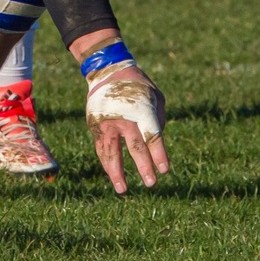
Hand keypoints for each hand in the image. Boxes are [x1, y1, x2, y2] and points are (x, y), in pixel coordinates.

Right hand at [85, 64, 169, 192]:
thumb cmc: (137, 86)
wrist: (107, 71)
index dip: (159, 154)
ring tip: (123, 190)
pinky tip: (113, 176)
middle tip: (152, 183)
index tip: (164, 170)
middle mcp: (124, 118)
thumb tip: (157, 144)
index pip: (153, 136)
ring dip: (117, 172)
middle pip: (135, 147)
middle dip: (144, 166)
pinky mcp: (96, 126)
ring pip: (112, 152)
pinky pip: (101, 149)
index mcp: (142, 110)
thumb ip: (159, 119)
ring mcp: (108, 123)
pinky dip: (107, 164)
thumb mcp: (156, 96)